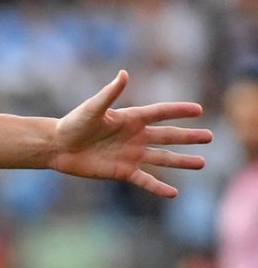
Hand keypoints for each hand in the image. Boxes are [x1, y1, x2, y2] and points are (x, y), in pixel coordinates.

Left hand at [50, 71, 210, 196]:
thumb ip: (109, 94)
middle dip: (189, 137)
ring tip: (202, 163)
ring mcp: (131, 155)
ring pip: (162, 158)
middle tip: (210, 137)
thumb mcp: (92, 108)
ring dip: (182, 161)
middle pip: (168, 136)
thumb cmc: (73, 124)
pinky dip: (158, 187)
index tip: (198, 110)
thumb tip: (124, 74)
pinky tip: (173, 193)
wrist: (57, 146)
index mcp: (130, 118)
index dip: (178, 111)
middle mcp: (135, 136)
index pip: (160, 113)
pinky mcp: (122, 171)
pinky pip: (145, 180)